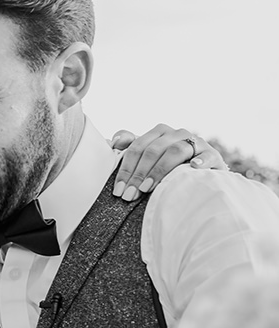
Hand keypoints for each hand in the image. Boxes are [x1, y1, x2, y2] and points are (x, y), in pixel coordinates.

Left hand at [109, 124, 226, 201]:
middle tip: (130, 195)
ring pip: (176, 150)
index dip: (125, 168)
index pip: (137, 147)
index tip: (119, 190)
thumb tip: (114, 142)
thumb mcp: (148, 156)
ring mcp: (196, 142)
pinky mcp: (213, 154)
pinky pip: (208, 155)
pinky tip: (193, 168)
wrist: (201, 174)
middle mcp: (177, 134)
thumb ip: (129, 146)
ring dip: (160, 170)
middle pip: (153, 150)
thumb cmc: (168, 166)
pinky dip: (200, 161)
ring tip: (148, 188)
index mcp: (159, 133)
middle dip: (139, 174)